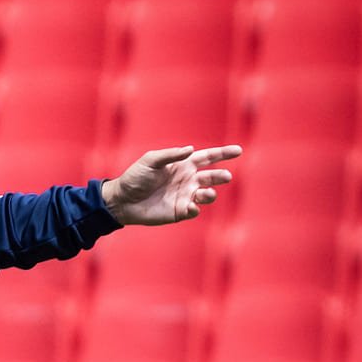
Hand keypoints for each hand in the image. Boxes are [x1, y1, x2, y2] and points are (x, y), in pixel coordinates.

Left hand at [102, 144, 242, 225]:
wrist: (122, 200)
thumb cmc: (135, 177)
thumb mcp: (150, 161)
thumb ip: (170, 154)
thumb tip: (191, 149)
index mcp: (183, 165)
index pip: (208, 157)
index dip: (223, 154)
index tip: (238, 151)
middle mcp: (188, 180)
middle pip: (212, 176)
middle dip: (221, 176)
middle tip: (225, 177)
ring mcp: (185, 196)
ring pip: (207, 194)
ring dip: (210, 193)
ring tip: (206, 192)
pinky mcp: (179, 211)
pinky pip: (194, 210)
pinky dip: (196, 208)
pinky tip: (191, 206)